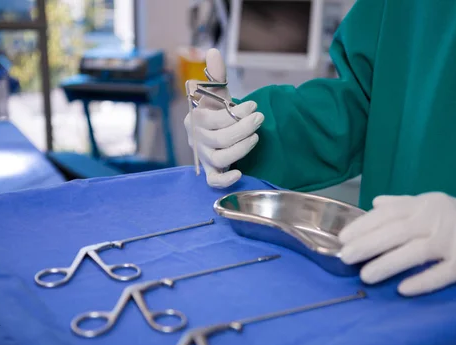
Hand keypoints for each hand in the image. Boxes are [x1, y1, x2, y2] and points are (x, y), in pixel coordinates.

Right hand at [184, 48, 263, 187]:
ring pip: (221, 157)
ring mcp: (204, 157)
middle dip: (243, 128)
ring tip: (256, 136)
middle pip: (220, 139)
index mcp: (195, 118)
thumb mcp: (216, 91)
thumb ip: (216, 75)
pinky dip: (225, 180)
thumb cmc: (216, 109)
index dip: (236, 113)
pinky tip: (239, 172)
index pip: (215, 119)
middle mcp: (197, 139)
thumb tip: (214, 52)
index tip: (253, 105)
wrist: (216, 129)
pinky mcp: (212, 171)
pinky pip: (213, 181)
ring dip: (242, 148)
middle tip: (260, 118)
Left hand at [338, 192, 455, 295]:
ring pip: (415, 252)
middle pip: (397, 232)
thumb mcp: (435, 205)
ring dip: (388, 264)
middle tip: (346, 258)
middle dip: (368, 245)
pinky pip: (441, 274)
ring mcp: (454, 242)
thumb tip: (375, 203)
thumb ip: (404, 204)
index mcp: (426, 204)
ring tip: (365, 276)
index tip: (343, 238)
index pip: (389, 213)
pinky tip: (402, 289)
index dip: (364, 225)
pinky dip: (421, 281)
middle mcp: (438, 220)